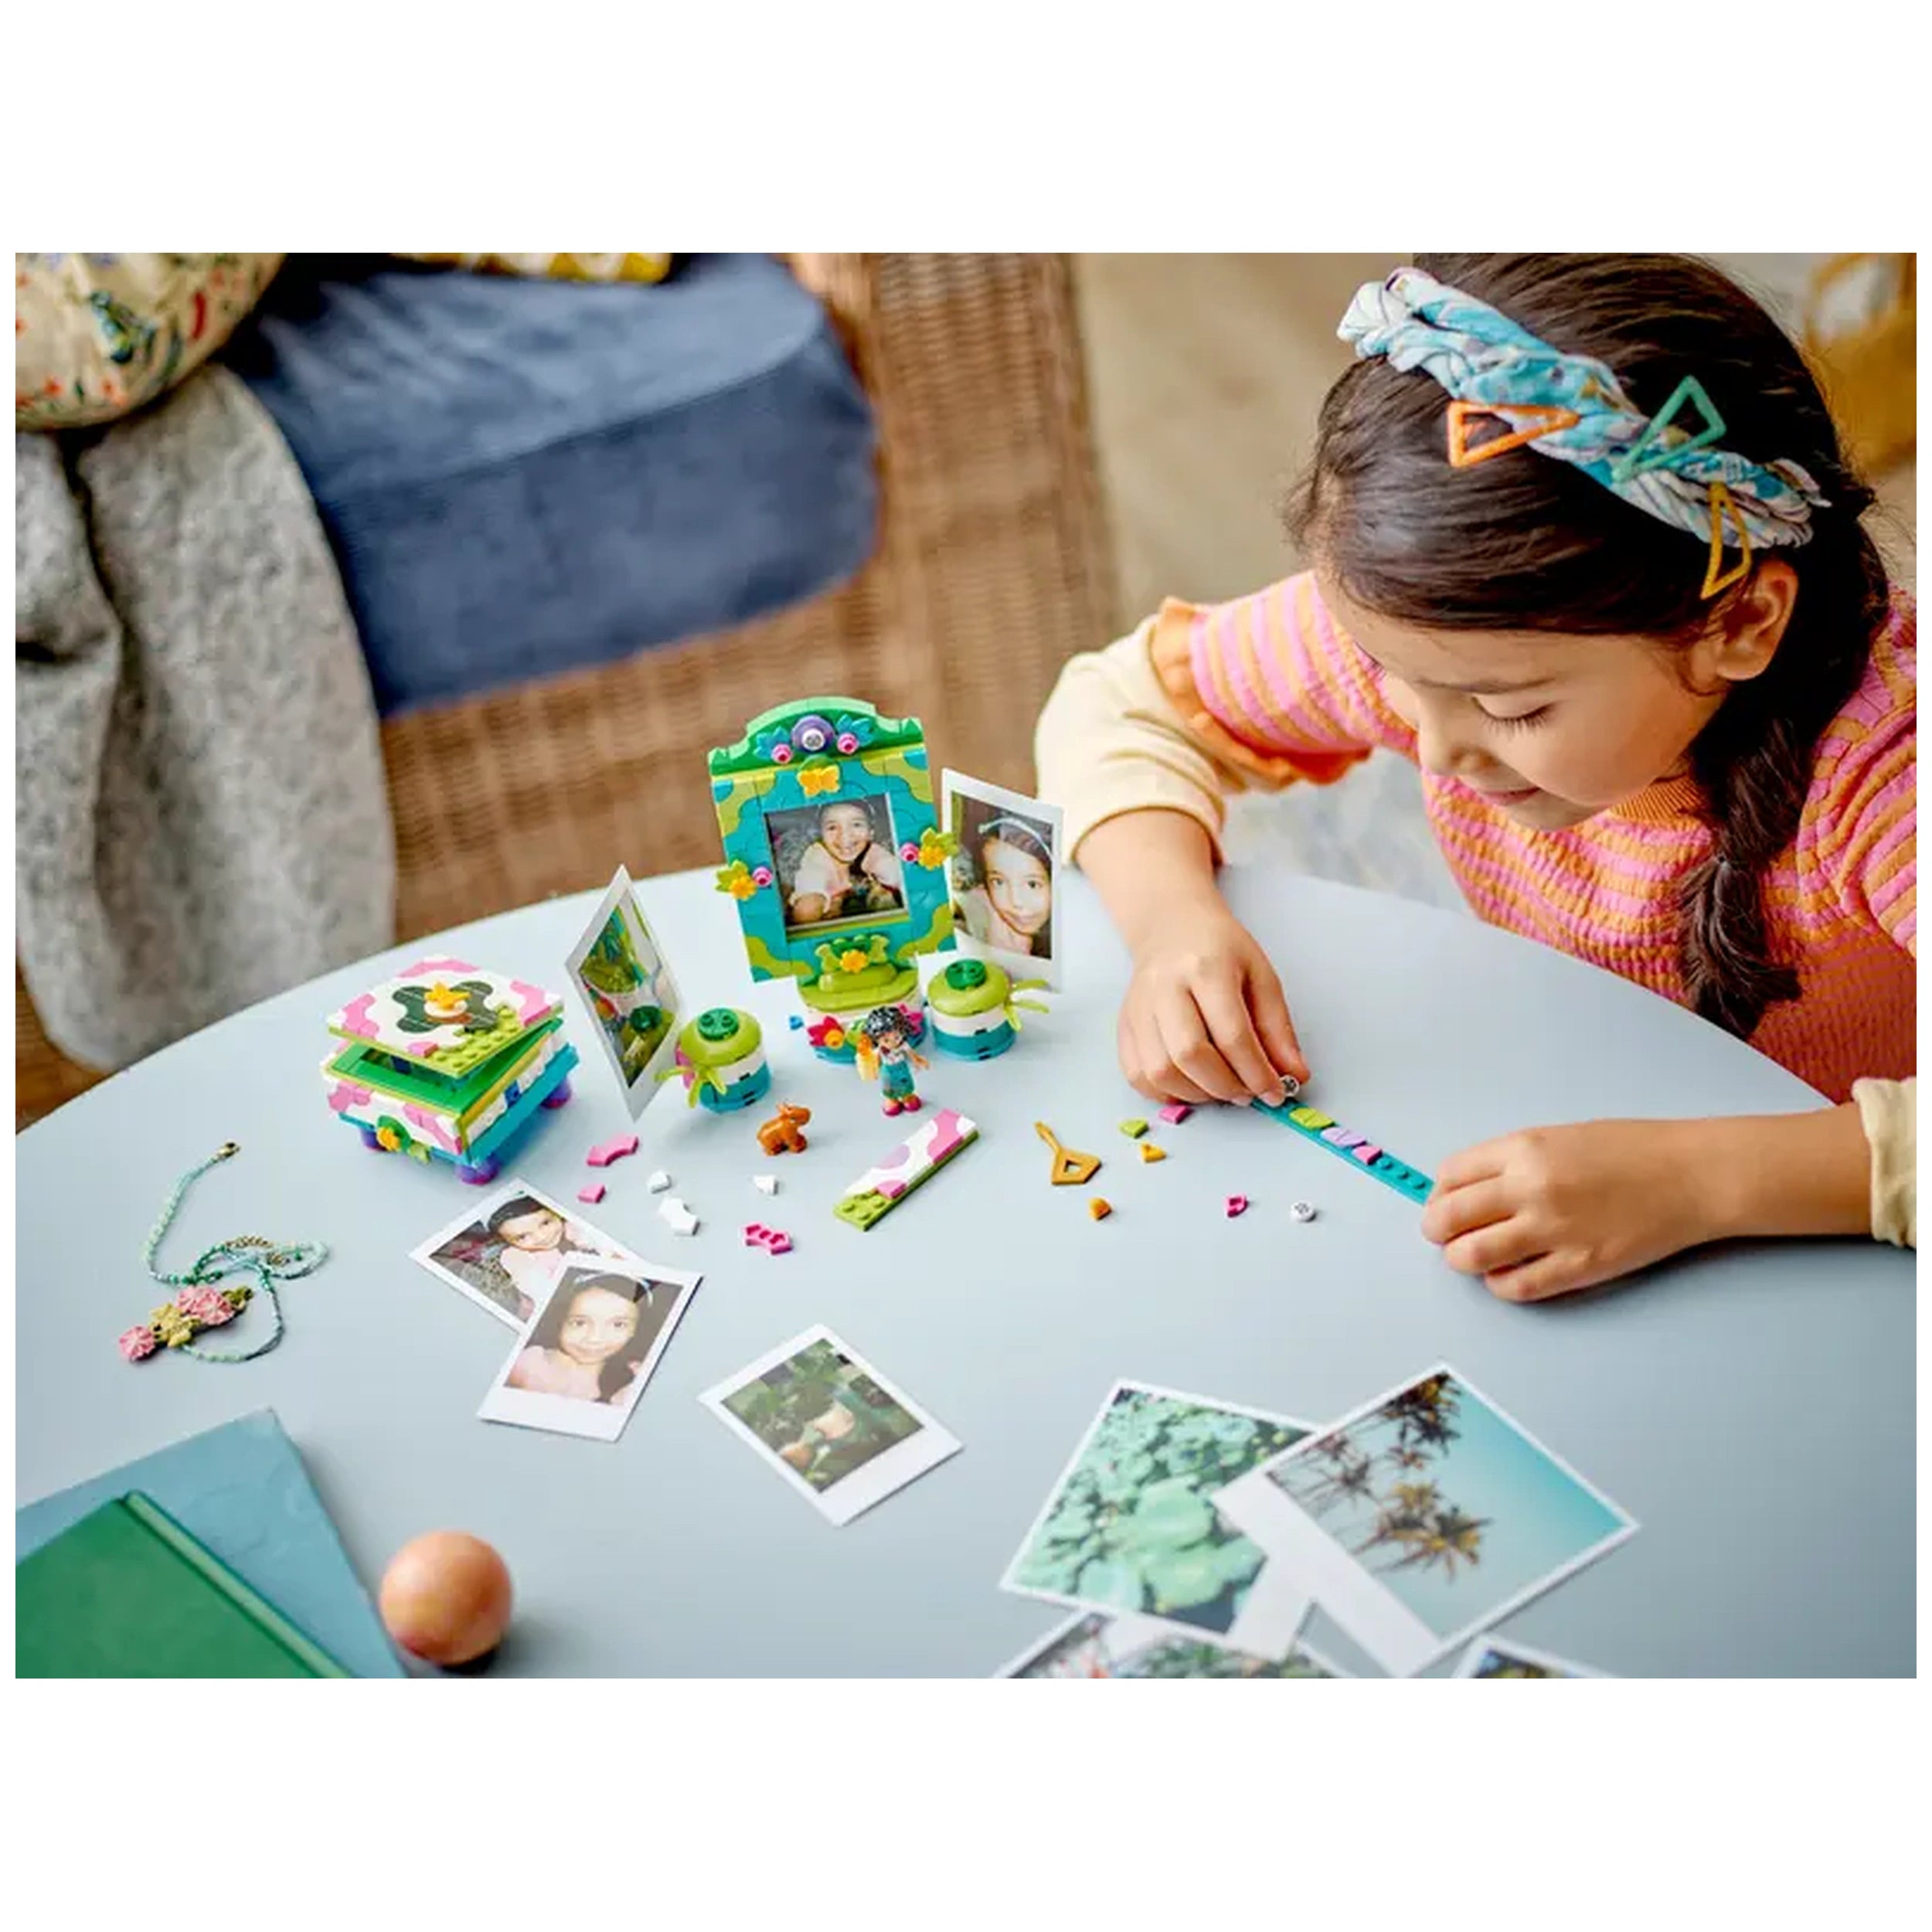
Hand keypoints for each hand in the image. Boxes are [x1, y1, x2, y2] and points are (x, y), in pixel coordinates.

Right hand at [1117, 902, 1308, 1106]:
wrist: (1171, 928)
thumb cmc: (1219, 950)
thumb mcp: (1261, 977)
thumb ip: (1278, 1029)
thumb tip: (1294, 1075)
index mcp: (1206, 968)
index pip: (1231, 1034)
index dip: (1257, 1072)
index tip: (1275, 1092)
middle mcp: (1165, 987)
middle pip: (1189, 1054)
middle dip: (1226, 1086)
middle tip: (1248, 1093)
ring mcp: (1138, 1008)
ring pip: (1160, 1071)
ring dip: (1197, 1094)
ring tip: (1221, 1088)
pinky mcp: (1124, 1025)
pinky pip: (1137, 1075)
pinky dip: (1166, 1092)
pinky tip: (1191, 1085)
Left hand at [1421, 1119, 1716, 1300]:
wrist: (1692, 1174)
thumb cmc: (1632, 1151)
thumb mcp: (1559, 1137)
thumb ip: (1511, 1161)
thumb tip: (1467, 1190)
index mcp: (1524, 1148)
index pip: (1449, 1176)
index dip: (1439, 1194)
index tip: (1444, 1203)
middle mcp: (1531, 1187)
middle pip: (1448, 1218)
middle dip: (1438, 1230)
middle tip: (1447, 1235)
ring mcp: (1553, 1229)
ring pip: (1471, 1256)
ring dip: (1462, 1259)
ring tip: (1474, 1255)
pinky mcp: (1578, 1266)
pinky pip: (1515, 1287)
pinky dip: (1500, 1285)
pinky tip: (1508, 1274)